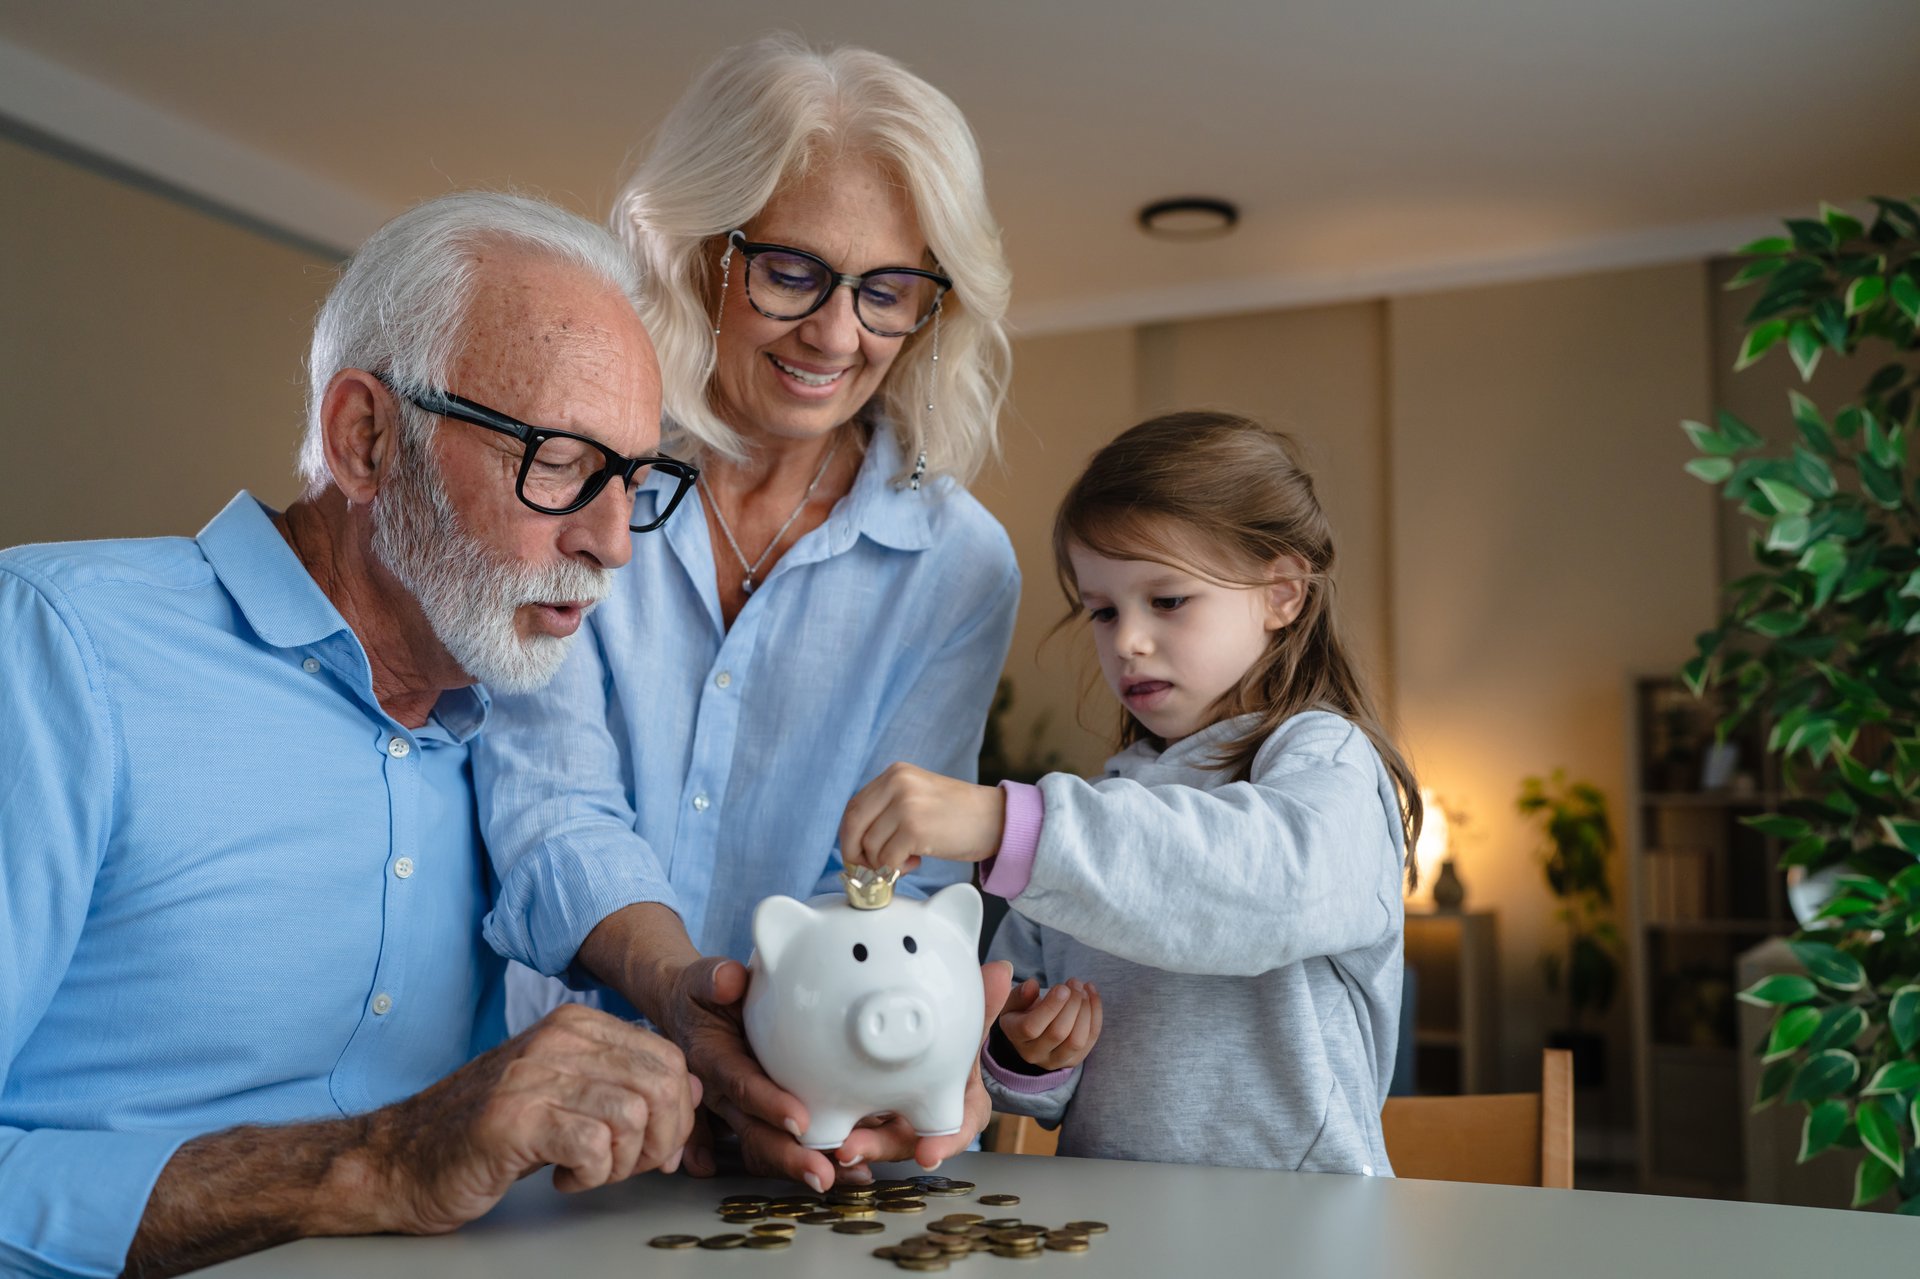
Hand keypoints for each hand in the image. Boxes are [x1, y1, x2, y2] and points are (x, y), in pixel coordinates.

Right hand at [370, 1004, 699, 1234]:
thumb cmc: (489, 1133)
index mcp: (575, 1025)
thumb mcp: (566, 1094)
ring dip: (623, 1163)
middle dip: (662, 1140)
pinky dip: (591, 1175)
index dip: (678, 1113)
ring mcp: (533, 1076)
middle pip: (661, 1084)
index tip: (654, 1148)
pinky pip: (594, 1147)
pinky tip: (564, 1178)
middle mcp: (557, 1039)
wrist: (401, 1161)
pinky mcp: (513, 1121)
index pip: (667, 1057)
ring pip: (633, 1116)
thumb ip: (625, 1085)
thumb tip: (695, 1091)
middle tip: (626, 1167)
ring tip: (590, 1171)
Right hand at [653, 955, 842, 1191]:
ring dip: (796, 1167)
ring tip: (838, 1178)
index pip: (741, 1085)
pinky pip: (764, 1148)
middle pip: (753, 1131)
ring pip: (761, 1147)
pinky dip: (791, 1165)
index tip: (800, 1121)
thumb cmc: (701, 995)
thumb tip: (730, 980)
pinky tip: (827, 1175)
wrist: (684, 1012)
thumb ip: (714, 978)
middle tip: (824, 1175)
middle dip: (788, 1157)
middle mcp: (719, 1094)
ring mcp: (730, 1112)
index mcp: (712, 1060)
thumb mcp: (702, 979)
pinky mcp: (744, 1119)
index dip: (769, 1104)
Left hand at [832, 961, 1014, 1171]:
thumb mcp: (967, 1025)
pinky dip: (825, 1126)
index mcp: (955, 1106)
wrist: (926, 1047)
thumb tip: (1003, 971)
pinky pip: (840, 1124)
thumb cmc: (950, 1043)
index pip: (953, 1130)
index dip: (942, 1144)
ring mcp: (886, 1123)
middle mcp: (920, 1121)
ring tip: (822, 1140)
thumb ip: (982, 1003)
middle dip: (877, 1147)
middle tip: (849, 1147)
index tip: (928, 1155)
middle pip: (901, 1141)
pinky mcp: (856, 1115)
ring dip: (846, 1142)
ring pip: (867, 1138)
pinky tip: (803, 1123)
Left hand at [839, 762, 1005, 873]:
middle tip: (871, 868)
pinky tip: (917, 861)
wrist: (996, 819)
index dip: (850, 837)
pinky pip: (887, 860)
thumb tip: (855, 841)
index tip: (858, 855)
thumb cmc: (958, 814)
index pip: (853, 808)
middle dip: (856, 854)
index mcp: (895, 773)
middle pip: (853, 826)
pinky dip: (897, 869)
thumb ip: (887, 808)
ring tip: (909, 859)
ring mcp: (905, 805)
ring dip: (884, 863)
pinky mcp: (914, 828)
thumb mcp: (918, 796)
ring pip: (870, 847)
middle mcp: (897, 784)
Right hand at [997, 976, 1101, 1071]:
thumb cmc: (1022, 1011)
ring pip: (1077, 1041)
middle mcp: (1034, 1054)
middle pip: (1058, 1033)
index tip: (1062, 988)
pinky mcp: (1074, 1060)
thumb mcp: (1014, 1000)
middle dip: (1072, 1004)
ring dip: (1086, 1011)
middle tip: (1075, 983)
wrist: (1031, 1032)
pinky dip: (1095, 1015)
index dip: (1051, 1007)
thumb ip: (1020, 993)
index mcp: (1015, 1036)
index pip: (1031, 1027)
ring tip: (1083, 989)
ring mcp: (1055, 1060)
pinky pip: (1090, 1040)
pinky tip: (1092, 995)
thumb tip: (1032, 985)